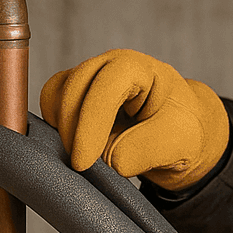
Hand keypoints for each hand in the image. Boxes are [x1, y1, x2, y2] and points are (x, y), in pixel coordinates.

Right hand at [39, 48, 227, 189]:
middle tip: (83, 167)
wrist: (177, 131)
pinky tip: (76, 147)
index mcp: (139, 68)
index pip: (106, 87)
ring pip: (56, 96)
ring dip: (62, 130)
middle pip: (73, 88)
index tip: (84, 162)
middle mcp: (109, 65)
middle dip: (73, 132)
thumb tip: (108, 161)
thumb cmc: (181, 130)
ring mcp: (89, 76)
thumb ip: (142, 151)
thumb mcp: (177, 144)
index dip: (90, 125)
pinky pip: (51, 105)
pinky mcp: (74, 93)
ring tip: (85, 158)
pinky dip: (55, 127)